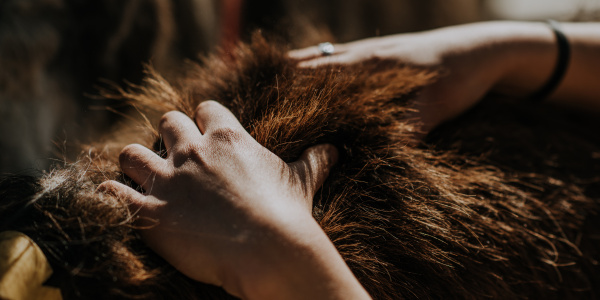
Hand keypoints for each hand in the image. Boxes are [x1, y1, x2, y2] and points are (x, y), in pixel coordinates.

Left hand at [99, 101, 369, 298]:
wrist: (269, 251)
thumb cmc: (287, 214)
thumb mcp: (302, 181)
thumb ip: (314, 161)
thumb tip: (335, 150)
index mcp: (228, 138)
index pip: (206, 109)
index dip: (203, 118)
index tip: (204, 130)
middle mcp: (193, 151)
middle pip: (167, 123)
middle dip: (168, 134)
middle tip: (173, 154)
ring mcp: (168, 181)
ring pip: (131, 153)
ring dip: (133, 162)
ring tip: (138, 175)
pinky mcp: (150, 211)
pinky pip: (113, 192)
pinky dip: (110, 194)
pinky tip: (114, 198)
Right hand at [290, 21, 561, 132]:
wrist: (485, 49)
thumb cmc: (461, 75)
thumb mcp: (438, 104)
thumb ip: (410, 125)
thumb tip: (382, 153)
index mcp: (371, 64)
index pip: (319, 76)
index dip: (291, 93)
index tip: (266, 109)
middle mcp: (364, 54)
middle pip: (312, 64)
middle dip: (282, 81)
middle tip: (254, 99)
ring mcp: (370, 52)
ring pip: (322, 58)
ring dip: (297, 70)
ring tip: (268, 86)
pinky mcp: (380, 55)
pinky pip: (339, 57)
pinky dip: (319, 65)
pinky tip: (311, 76)